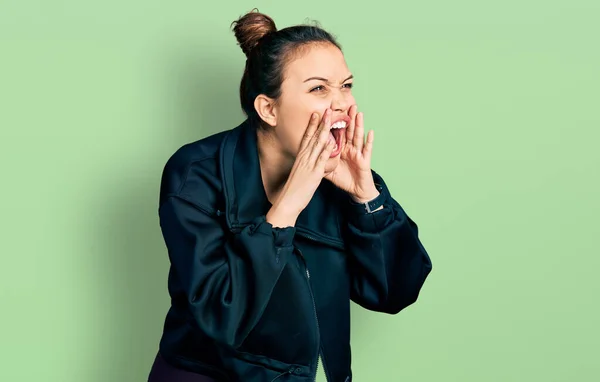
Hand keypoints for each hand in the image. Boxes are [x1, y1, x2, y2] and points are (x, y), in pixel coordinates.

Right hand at [266, 109, 335, 226]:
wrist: (288, 201)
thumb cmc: (294, 190)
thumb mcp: (299, 173)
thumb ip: (304, 165)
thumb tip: (307, 161)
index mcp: (300, 158)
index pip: (306, 137)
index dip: (312, 125)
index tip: (316, 114)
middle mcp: (304, 158)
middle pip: (313, 136)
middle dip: (321, 122)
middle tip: (327, 110)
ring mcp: (309, 164)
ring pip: (318, 143)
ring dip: (325, 130)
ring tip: (332, 118)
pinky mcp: (314, 173)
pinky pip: (322, 159)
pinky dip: (327, 149)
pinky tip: (333, 141)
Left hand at [325, 105, 378, 202]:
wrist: (356, 191)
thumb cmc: (345, 179)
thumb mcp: (330, 170)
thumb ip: (321, 163)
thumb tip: (309, 158)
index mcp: (341, 150)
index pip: (337, 134)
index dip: (334, 124)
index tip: (330, 111)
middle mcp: (350, 149)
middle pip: (349, 131)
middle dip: (348, 118)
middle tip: (348, 105)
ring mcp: (358, 154)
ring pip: (358, 137)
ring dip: (359, 125)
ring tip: (358, 113)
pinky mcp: (365, 161)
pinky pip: (367, 150)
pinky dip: (369, 141)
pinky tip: (371, 132)